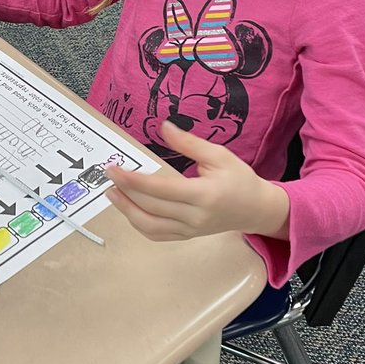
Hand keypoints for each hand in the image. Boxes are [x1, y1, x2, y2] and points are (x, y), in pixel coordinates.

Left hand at [105, 121, 289, 240]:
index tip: (114, 169)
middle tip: (108, 175)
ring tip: (112, 193)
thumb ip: (189, 143)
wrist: (256, 209)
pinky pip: (157, 234)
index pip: (161, 190)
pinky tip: (128, 209)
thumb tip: (163, 127)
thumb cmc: (239, 179)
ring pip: (150, 226)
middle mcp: (195, 217)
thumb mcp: (219, 155)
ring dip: (127, 211)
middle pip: (151, 208)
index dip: (134, 180)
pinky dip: (139, 223)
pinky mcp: (187, 236)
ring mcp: (190, 230)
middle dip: (125, 191)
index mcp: (205, 194)